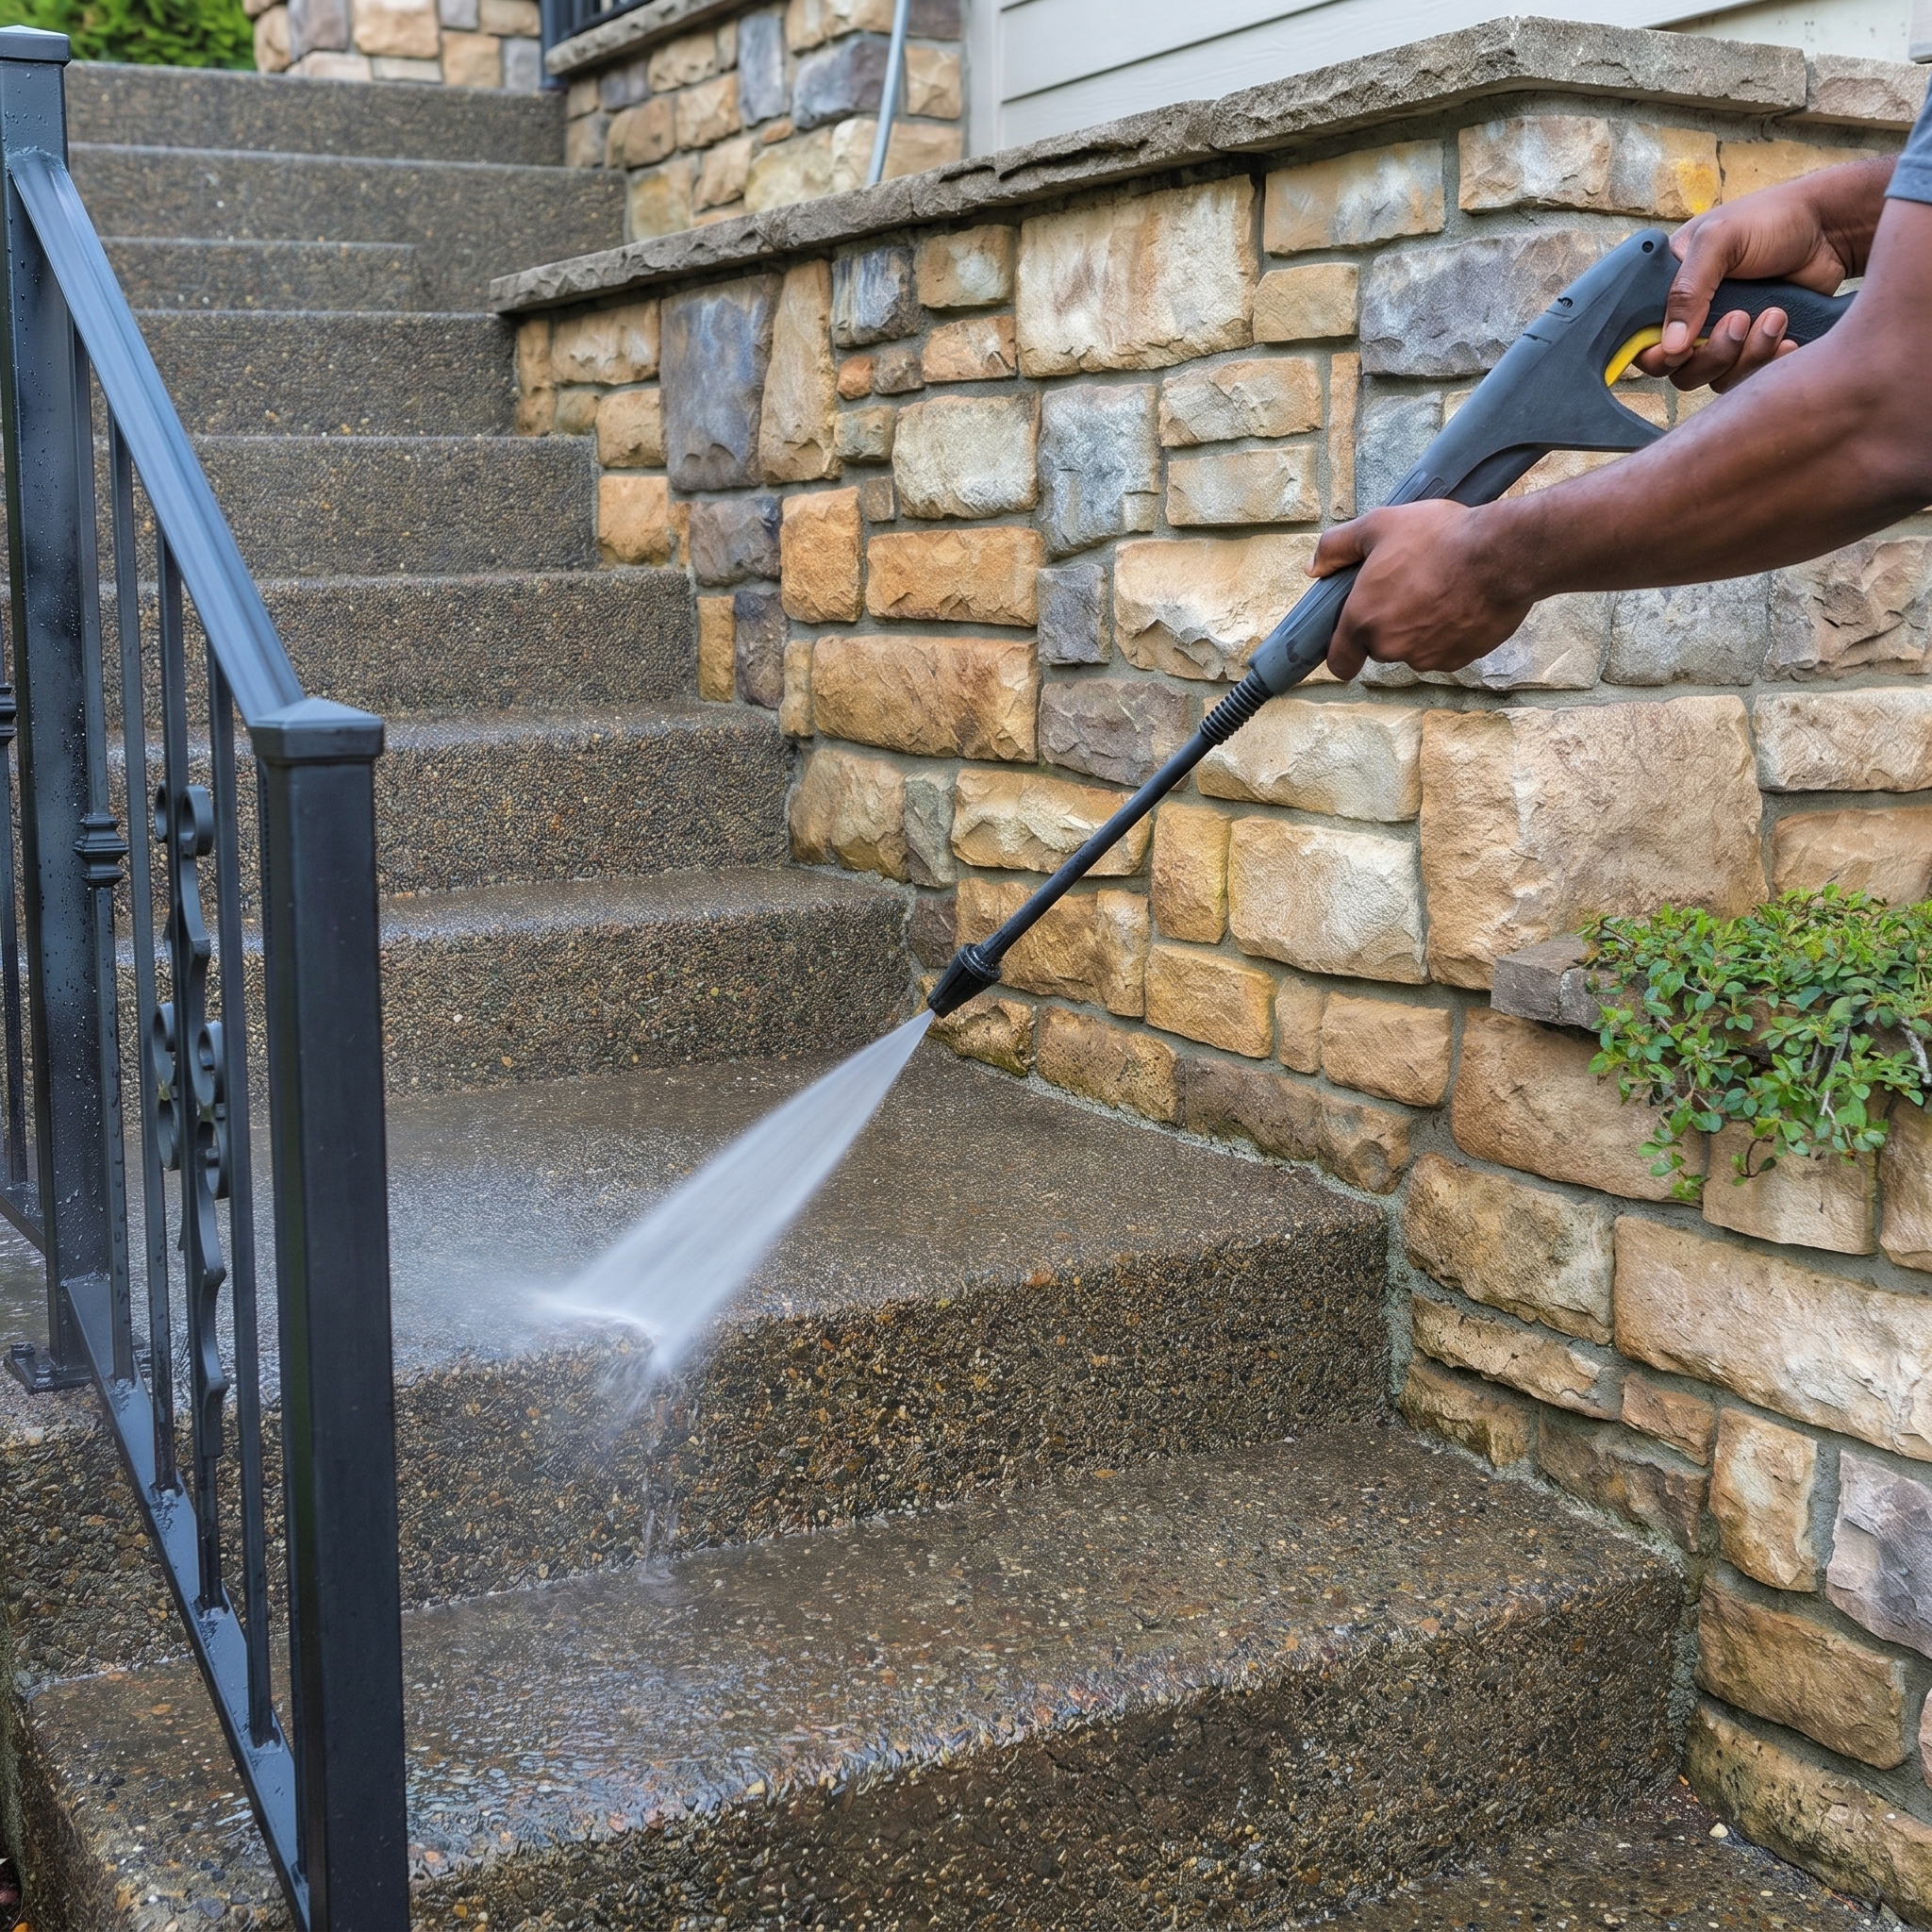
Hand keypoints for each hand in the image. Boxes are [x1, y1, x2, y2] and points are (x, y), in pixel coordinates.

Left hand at [1315, 500, 1533, 680]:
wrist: (1501, 554)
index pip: (1340, 662)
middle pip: (1380, 647)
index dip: (1343, 652)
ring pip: (1414, 649)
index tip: (1352, 640)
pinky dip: (1450, 633)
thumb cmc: (1438, 537)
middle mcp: (1391, 646)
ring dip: (1420, 628)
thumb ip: (1337, 546)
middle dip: (1389, 624)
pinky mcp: (1460, 659)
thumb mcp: (1378, 525)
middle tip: (1408, 587)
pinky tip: (1461, 602)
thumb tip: (1314, 567)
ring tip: (1439, 589)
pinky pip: (1446, 650)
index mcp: (1363, 619)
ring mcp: (1427, 656)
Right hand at [1633, 158, 1887, 390]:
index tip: (1682, 347)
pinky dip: (1768, 362)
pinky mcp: (1753, 348)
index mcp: (1670, 289)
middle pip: (1678, 371)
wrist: (1831, 228)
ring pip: (1714, 379)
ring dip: (1747, 354)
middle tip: (1740, 321)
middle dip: (1712, 354)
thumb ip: (1687, 290)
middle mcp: (1691, 318)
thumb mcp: (1720, 240)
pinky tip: (1787, 337)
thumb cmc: (1773, 220)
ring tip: (1775, 316)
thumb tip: (1670, 346)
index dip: (1657, 353)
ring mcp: (1722, 336)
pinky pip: (1747, 378)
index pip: (1643, 341)